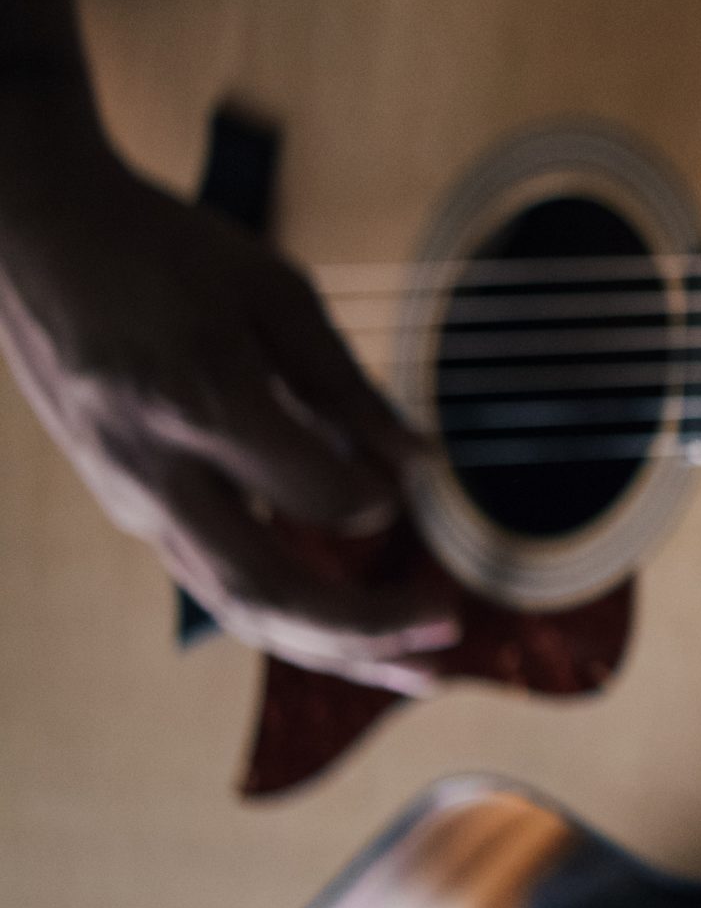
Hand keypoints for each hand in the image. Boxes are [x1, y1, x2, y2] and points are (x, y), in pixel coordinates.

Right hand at [0, 120, 453, 692]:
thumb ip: (347, 386)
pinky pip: (217, 582)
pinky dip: (293, 618)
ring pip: (238, 605)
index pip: (314, 494)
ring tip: (421, 670)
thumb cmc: (166, 251)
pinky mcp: (132, 508)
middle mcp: (157, 471)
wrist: (37, 237)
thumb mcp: (273, 292)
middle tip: (452, 632)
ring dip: (335, 648)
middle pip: (266, 589)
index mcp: (200, 403)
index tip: (417, 482)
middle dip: (365, 629)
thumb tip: (424, 467)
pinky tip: (354, 636)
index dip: (376, 499)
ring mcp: (134, 499)